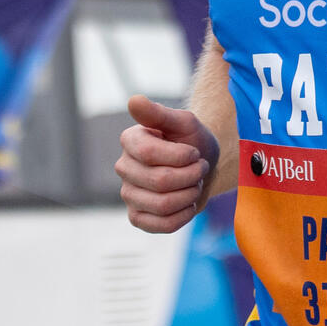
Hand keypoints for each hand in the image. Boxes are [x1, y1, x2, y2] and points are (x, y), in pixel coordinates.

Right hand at [116, 94, 219, 232]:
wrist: (202, 165)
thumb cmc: (192, 141)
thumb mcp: (183, 122)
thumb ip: (159, 114)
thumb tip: (133, 100)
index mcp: (130, 141)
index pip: (150, 153)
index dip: (181, 156)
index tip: (195, 153)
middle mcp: (124, 168)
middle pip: (160, 181)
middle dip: (191, 176)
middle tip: (200, 168)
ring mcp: (128, 194)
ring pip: (163, 204)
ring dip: (190, 195)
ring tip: (195, 184)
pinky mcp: (137, 217)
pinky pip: (161, 225)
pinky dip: (184, 216)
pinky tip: (189, 203)